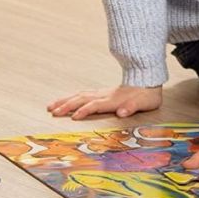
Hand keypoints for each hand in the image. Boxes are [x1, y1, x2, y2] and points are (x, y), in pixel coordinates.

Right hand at [47, 85, 162, 119]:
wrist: (148, 79)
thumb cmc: (147, 95)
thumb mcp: (144, 103)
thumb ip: (132, 107)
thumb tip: (122, 112)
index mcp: (113, 99)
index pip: (95, 105)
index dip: (84, 110)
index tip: (73, 118)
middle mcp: (104, 95)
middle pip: (82, 99)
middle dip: (66, 105)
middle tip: (52, 112)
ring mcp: (102, 93)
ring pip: (79, 95)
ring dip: (65, 101)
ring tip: (50, 106)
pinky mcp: (101, 93)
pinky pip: (83, 94)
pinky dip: (71, 97)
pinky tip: (65, 100)